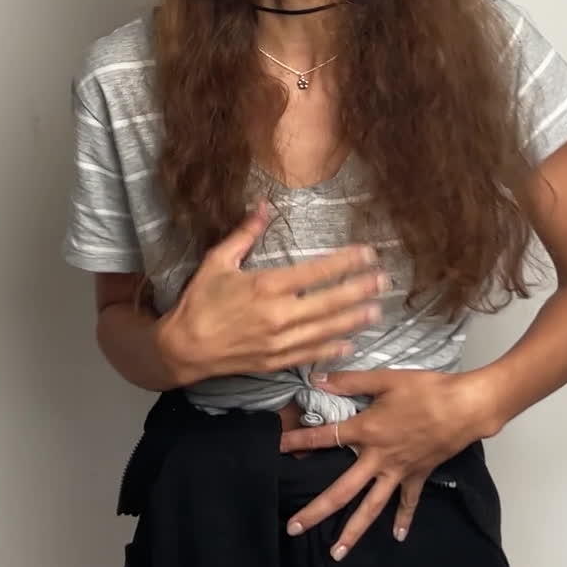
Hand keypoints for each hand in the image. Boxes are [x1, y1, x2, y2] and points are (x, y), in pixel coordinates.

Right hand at [155, 200, 386, 385]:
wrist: (183, 347)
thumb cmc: (199, 302)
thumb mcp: (217, 261)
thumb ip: (244, 234)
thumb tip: (263, 205)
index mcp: (265, 285)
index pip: (316, 272)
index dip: (345, 262)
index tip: (367, 253)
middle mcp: (278, 314)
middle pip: (329, 302)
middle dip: (359, 290)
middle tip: (383, 281)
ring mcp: (279, 341)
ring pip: (326, 329)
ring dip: (354, 319)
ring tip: (377, 310)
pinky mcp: (275, 361)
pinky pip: (311, 354)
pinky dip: (332, 349)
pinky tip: (350, 343)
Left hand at [275, 368, 501, 559]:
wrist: (465, 408)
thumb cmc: (427, 390)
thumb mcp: (386, 379)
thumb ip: (351, 381)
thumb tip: (319, 378)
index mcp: (367, 432)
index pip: (325, 437)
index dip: (299, 441)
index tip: (276, 447)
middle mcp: (378, 458)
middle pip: (342, 490)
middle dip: (316, 510)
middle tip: (294, 528)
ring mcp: (398, 472)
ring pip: (371, 507)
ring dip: (353, 531)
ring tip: (337, 552)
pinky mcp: (418, 476)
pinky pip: (408, 502)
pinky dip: (404, 519)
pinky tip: (398, 536)